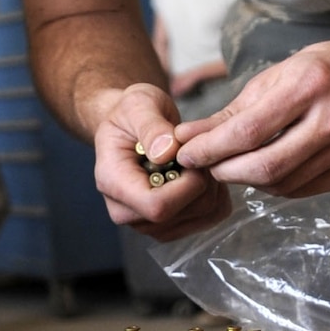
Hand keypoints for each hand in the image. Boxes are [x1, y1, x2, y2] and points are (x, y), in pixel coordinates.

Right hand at [93, 84, 232, 239]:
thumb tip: (166, 152)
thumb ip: (151, 127)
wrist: (130, 127)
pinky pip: (208, 219)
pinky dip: (216, 196)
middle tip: (200, 153)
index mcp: (112, 183)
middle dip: (201, 183)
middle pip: (180, 215)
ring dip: (211, 188)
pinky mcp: (167, 226)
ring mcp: (146, 223)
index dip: (186, 186)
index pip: (156, 206)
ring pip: (199, 219)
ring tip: (199, 161)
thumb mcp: (138, 105)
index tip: (194, 158)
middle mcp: (125, 211)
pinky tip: (203, 174)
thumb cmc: (131, 114)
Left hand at [175, 38, 329, 195]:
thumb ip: (235, 110)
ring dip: (248, 180)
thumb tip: (189, 137)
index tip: (185, 153)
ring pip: (282, 184)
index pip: (248, 131)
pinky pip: (303, 190)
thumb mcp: (280, 74)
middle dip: (225, 171)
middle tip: (205, 166)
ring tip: (233, 165)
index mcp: (310, 85)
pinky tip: (265, 170)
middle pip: (265, 167)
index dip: (210, 148)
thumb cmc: (327, 69)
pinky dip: (275, 185)